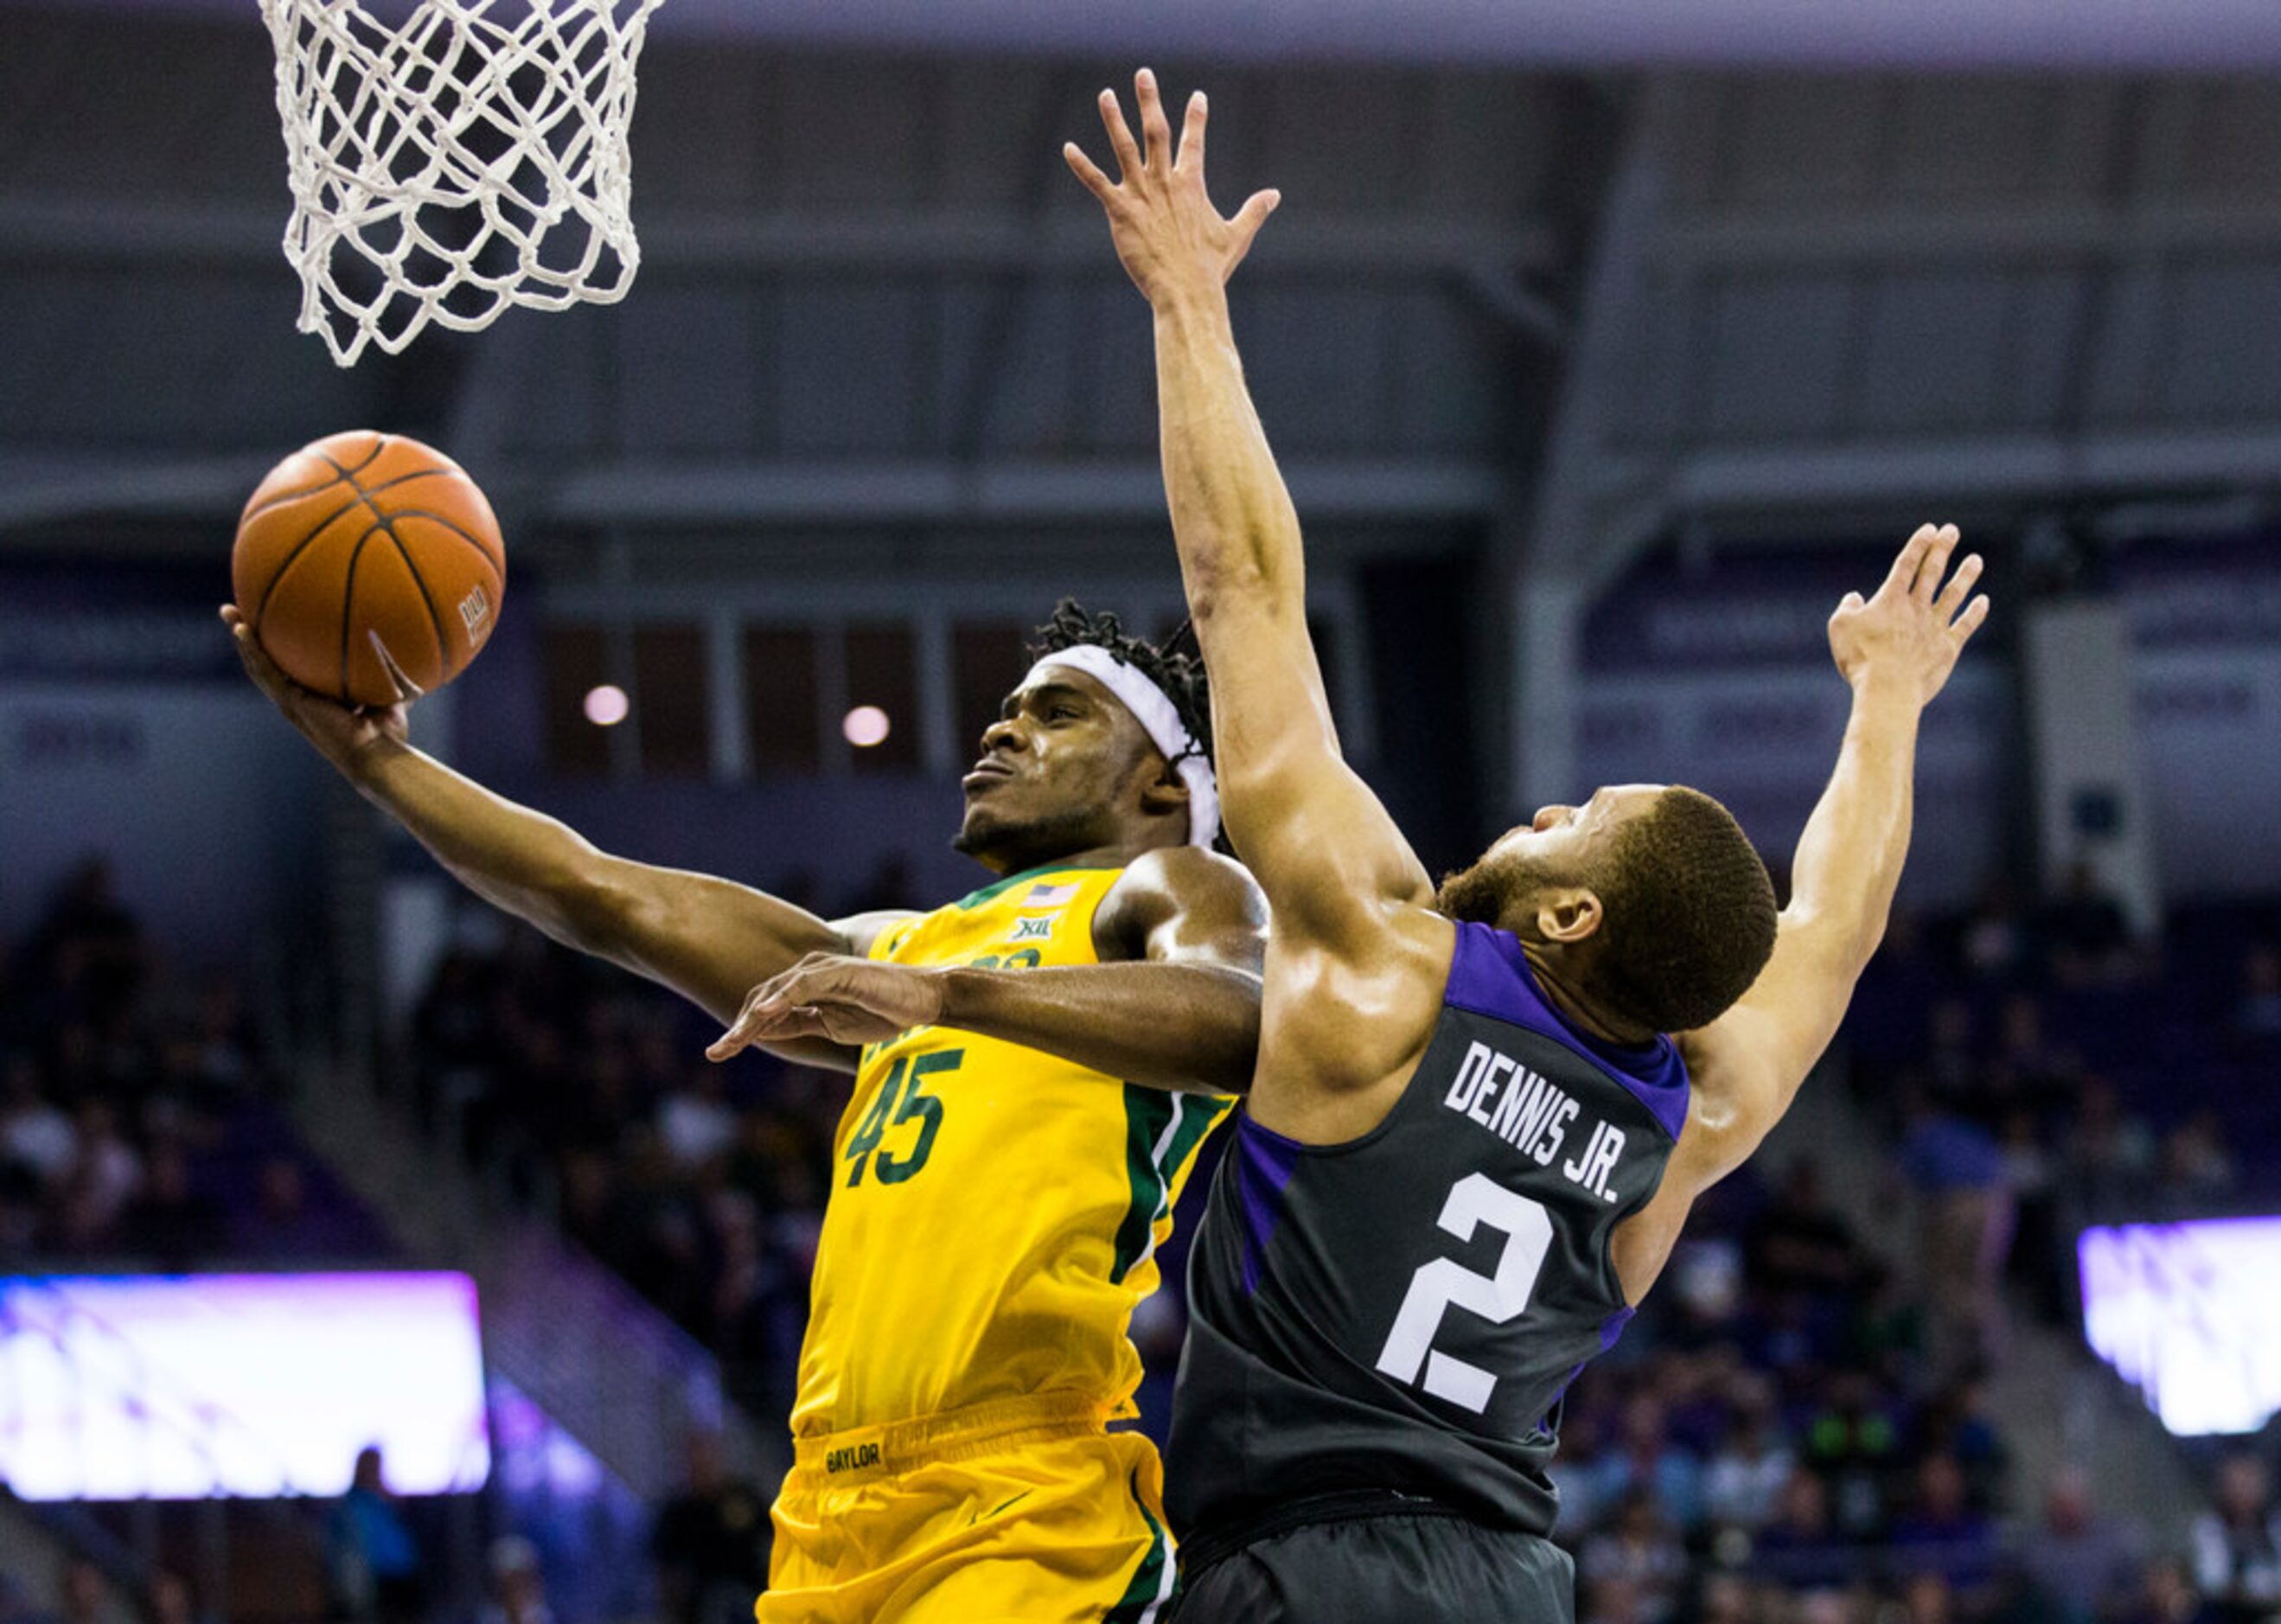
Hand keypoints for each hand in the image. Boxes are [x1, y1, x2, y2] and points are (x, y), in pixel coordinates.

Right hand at [220, 605, 415, 769]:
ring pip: (258, 666)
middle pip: (267, 663)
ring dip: (243, 639)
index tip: (274, 624)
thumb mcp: (390, 697)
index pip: (290, 669)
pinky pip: (266, 672)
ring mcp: (292, 702)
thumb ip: (392, 673)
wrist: (378, 756)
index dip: (279, 649)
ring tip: (230, 613)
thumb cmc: (388, 735)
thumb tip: (405, 643)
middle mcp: (297, 699)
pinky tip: (243, 629)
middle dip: (252, 638)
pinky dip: (252, 650)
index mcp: (314, 698)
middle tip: (237, 612)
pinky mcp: (292, 703)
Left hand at [706, 954, 944, 1058]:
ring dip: (751, 1018)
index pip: (764, 1006)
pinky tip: (764, 1016)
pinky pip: (803, 986)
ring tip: (732, 1042)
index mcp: (804, 987)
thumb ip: (800, 1024)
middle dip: (738, 1027)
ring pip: (776, 992)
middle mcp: (808, 973)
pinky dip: (782, 999)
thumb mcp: (832, 1026)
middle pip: (761, 998)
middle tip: (717, 1053)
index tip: (719, 1053)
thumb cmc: (881, 1011)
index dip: (741, 1029)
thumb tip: (767, 1031)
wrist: (921, 1001)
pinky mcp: (838, 972)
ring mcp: (822, 970)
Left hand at [1064, 68, 1279, 305]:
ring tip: (1106, 94)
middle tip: (1143, 74)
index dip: (1196, 118)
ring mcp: (1142, 195)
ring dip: (1114, 119)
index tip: (1197, 97)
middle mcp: (1165, 183)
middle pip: (1156, 132)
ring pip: (1125, 148)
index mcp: (1191, 185)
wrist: (1187, 291)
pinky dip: (1081, 166)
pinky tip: (1068, 148)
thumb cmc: (1211, 269)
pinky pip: (1097, 183)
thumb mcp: (1237, 236)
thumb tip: (1275, 195)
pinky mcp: (1121, 212)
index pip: (1194, 143)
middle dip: (1150, 101)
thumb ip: (1254, 211)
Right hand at [1827, 524, 1990, 706]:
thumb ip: (1847, 608)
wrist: (1889, 689)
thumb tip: (1854, 597)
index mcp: (1890, 600)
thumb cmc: (1861, 658)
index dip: (1919, 545)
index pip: (1907, 564)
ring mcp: (1934, 627)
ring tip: (1976, 560)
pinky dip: (1975, 613)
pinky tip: (1983, 601)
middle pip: (1932, 573)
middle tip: (1952, 531)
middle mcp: (1916, 608)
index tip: (1930, 529)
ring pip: (1954, 595)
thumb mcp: (1840, 628)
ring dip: (1965, 576)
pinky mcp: (1947, 649)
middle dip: (1942, 549)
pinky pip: (1964, 626)